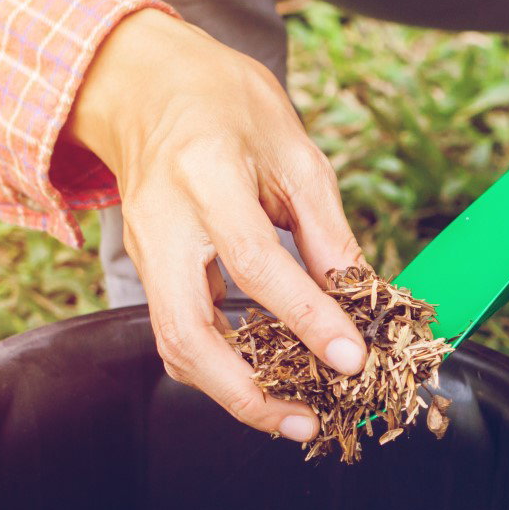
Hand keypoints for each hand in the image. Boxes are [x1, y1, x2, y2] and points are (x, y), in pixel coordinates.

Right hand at [63, 9, 365, 442]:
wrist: (148, 87)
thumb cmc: (228, 109)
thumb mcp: (295, 152)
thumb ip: (327, 231)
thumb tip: (362, 298)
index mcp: (205, 176)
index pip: (256, 264)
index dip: (306, 318)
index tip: (350, 357)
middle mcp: (163, 224)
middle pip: (188, 331)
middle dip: (245, 392)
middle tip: (304, 422)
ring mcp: (147, 253)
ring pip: (176, 346)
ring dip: (232, 392)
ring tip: (293, 417)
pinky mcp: (148, 273)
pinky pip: (179, 334)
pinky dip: (221, 370)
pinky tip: (267, 385)